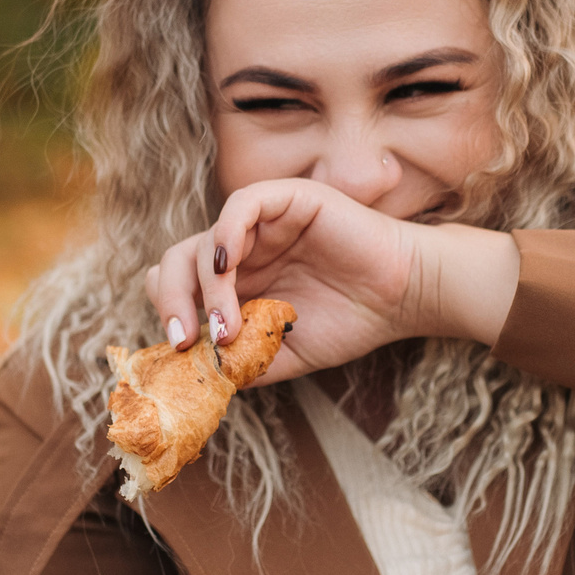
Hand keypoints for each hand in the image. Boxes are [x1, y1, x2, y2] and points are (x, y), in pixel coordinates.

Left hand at [144, 178, 520, 383]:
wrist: (404, 298)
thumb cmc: (351, 321)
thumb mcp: (284, 354)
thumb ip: (241, 361)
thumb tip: (194, 375)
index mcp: (237, 280)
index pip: (177, 285)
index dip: (170, 312)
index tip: (180, 349)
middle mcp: (242, 249)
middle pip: (176, 262)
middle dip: (172, 301)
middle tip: (188, 338)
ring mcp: (262, 222)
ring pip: (204, 243)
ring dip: (206, 289)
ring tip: (228, 327)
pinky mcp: (287, 199)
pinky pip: (240, 205)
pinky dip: (225, 234)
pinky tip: (227, 268)